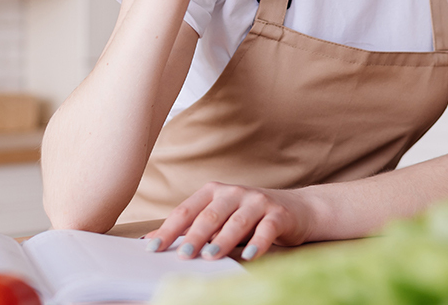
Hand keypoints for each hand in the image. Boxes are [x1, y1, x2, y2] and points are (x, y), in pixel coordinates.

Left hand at [144, 182, 315, 261]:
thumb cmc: (249, 216)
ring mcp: (257, 201)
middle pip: (210, 215)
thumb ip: (190, 228)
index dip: (169, 229)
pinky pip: (266, 229)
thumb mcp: (219, 219)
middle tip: (183, 253)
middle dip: (195, 235)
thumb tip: (150, 240)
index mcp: (214, 191)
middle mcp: (234, 193)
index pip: (187, 210)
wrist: (296, 209)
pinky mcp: (279, 214)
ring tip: (210, 256)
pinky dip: (257, 243)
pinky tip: (249, 256)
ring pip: (236, 221)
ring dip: (222, 240)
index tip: (153, 247)